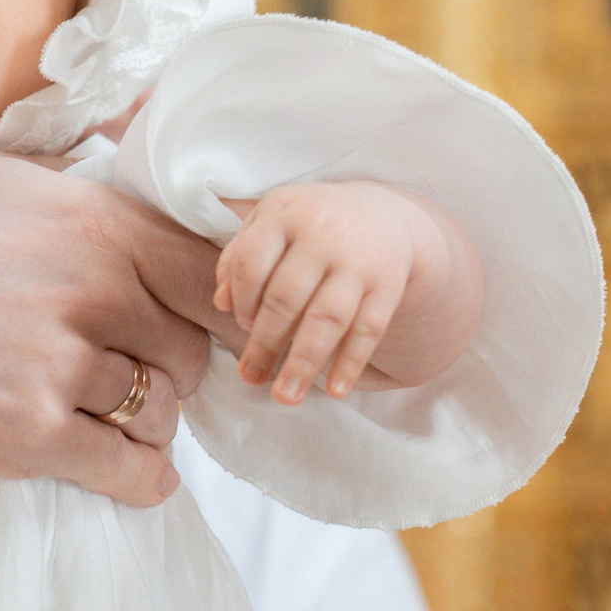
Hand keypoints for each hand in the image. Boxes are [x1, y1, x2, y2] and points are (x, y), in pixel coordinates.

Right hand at [0, 150, 226, 507]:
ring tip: (115, 417)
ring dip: (148, 420)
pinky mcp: (28, 435)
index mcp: (85, 218)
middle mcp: (86, 287)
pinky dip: (142, 478)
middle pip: (191, 346)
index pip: (205, 268)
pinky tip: (134, 475)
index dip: (215, 302)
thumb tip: (143, 118)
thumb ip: (74, 170)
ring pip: (160, 409)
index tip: (208, 322)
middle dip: (173, 364)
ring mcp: (57, 364)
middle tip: (139, 370)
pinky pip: (129, 469)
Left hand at [214, 181, 483, 404]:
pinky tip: (335, 390)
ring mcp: (358, 259)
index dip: (241, 301)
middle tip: (250, 378)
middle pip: (285, 298)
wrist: (379, 214)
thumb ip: (239, 258)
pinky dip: (351, 363)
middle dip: (265, 344)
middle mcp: (322, 233)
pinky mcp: (389, 283)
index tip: (241, 325)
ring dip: (303, 363)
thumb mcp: (270, 225)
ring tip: (285, 397)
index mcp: (284, 213)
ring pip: (327, 318)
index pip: (251, 264)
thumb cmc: (307, 226)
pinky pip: (369, 329)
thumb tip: (221, 303)